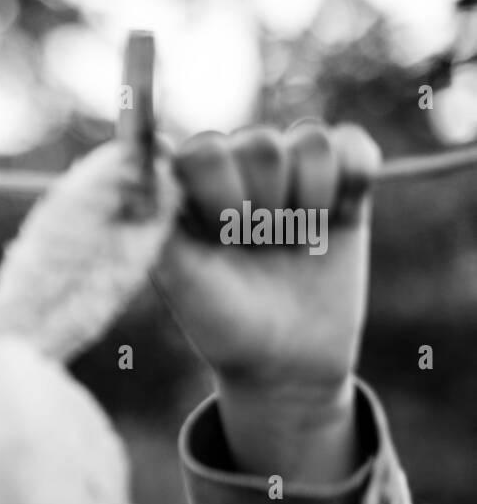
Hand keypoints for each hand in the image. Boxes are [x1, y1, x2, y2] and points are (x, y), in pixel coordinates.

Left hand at [153, 122, 380, 480]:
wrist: (286, 362)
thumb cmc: (221, 322)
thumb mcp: (179, 277)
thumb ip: (159, 214)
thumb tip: (149, 148)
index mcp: (187, 185)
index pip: (205, 151)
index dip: (221, 198)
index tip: (222, 243)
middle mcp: (234, 168)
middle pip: (260, 144)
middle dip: (265, 209)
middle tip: (259, 251)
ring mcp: (287, 170)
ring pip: (310, 141)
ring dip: (308, 201)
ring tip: (293, 242)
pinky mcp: (340, 180)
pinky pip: (353, 144)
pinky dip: (353, 180)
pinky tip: (337, 220)